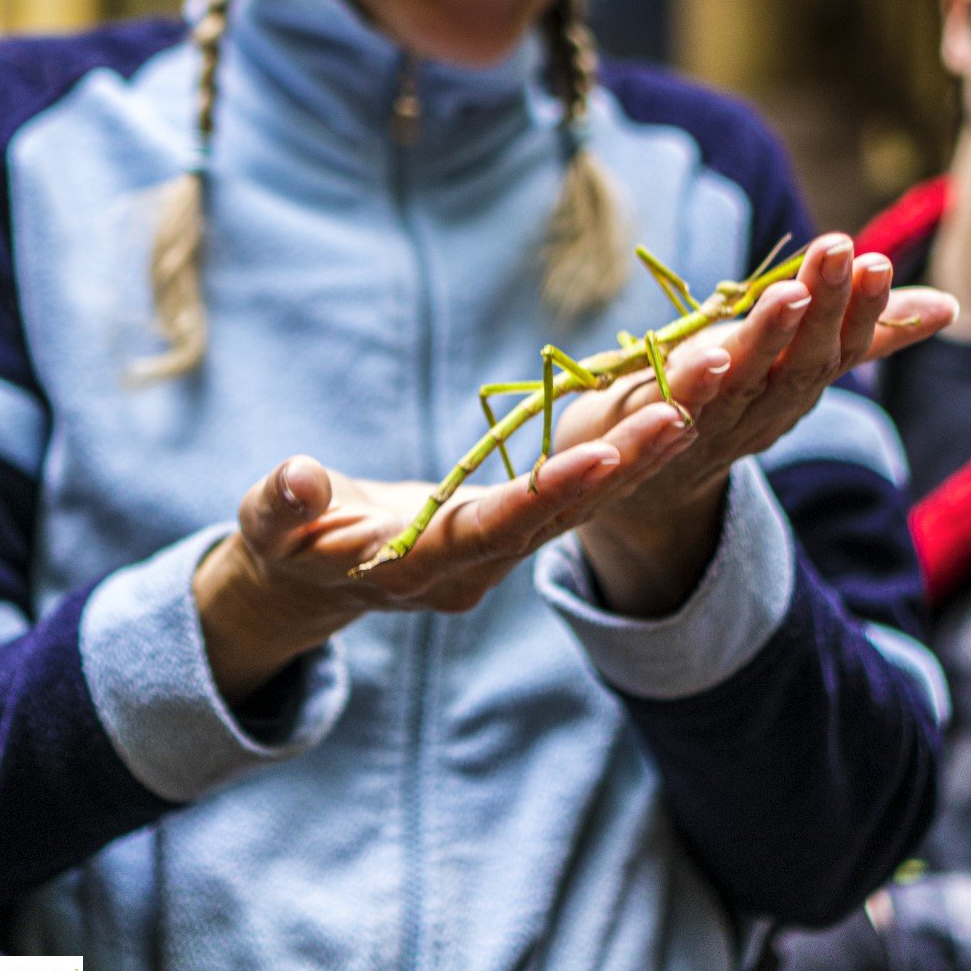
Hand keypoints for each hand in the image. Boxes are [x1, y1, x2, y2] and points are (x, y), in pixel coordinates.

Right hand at [194, 416, 701, 703]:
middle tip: (690, 409)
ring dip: (640, 450)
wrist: (312, 577)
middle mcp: (476, 567)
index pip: (493, 529)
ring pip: (581, 500)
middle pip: (561, 515)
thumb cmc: (285, 542)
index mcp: (420, 567)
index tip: (599, 452)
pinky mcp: (511, 526)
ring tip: (701, 394)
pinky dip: (621, 448)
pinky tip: (671, 401)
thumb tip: (300, 477)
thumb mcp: (270, 526)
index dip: (546, 493)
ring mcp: (499, 551)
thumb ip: (283, 504)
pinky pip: (575, 486)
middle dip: (625, 464)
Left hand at [562, 234, 956, 616]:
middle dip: (825, 308)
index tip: (877, 260)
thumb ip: (861, 336)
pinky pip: (674, 413)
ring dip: (767, 339)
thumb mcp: (794, 362)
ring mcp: (708, 425)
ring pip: (743, 384)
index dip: (861, 310)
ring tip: (789, 294)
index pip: (839, 348)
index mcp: (795, 387)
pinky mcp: (650, 432)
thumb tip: (947, 308)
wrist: (647, 481)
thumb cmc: (729, 398)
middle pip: (800, 363)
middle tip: (839, 250)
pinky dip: (692, 389)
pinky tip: (704, 357)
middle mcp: (761, 411)